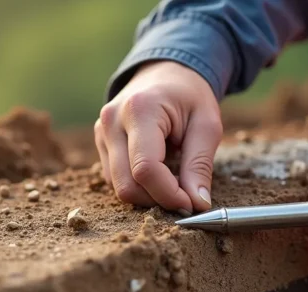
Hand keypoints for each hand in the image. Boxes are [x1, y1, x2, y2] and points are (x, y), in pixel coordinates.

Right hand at [95, 61, 220, 215]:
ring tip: (173, 177)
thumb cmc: (190, 95)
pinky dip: (138, 184)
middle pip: (126, 185)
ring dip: (148, 194)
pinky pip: (115, 178)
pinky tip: (158, 170)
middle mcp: (112, 121)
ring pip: (118, 186)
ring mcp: (101, 131)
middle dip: (157, 199)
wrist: (167, 70)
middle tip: (185, 198)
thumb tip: (197, 204)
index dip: (169, 194)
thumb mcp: (207, 125)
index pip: (145, 169)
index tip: (191, 202)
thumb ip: (200, 165)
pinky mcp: (100, 142)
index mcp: (140, 110)